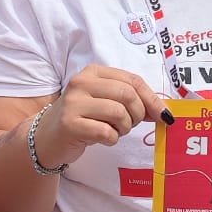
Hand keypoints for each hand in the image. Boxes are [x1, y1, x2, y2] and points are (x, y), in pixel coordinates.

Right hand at [36, 64, 170, 169]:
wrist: (47, 137)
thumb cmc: (83, 118)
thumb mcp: (105, 101)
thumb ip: (131, 100)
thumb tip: (163, 111)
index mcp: (93, 72)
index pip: (132, 80)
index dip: (152, 99)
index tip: (164, 115)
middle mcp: (81, 83)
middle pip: (127, 95)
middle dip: (137, 114)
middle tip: (130, 125)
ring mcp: (73, 103)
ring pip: (118, 113)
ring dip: (124, 128)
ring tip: (115, 131)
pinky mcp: (69, 124)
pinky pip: (106, 132)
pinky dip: (112, 139)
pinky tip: (103, 138)